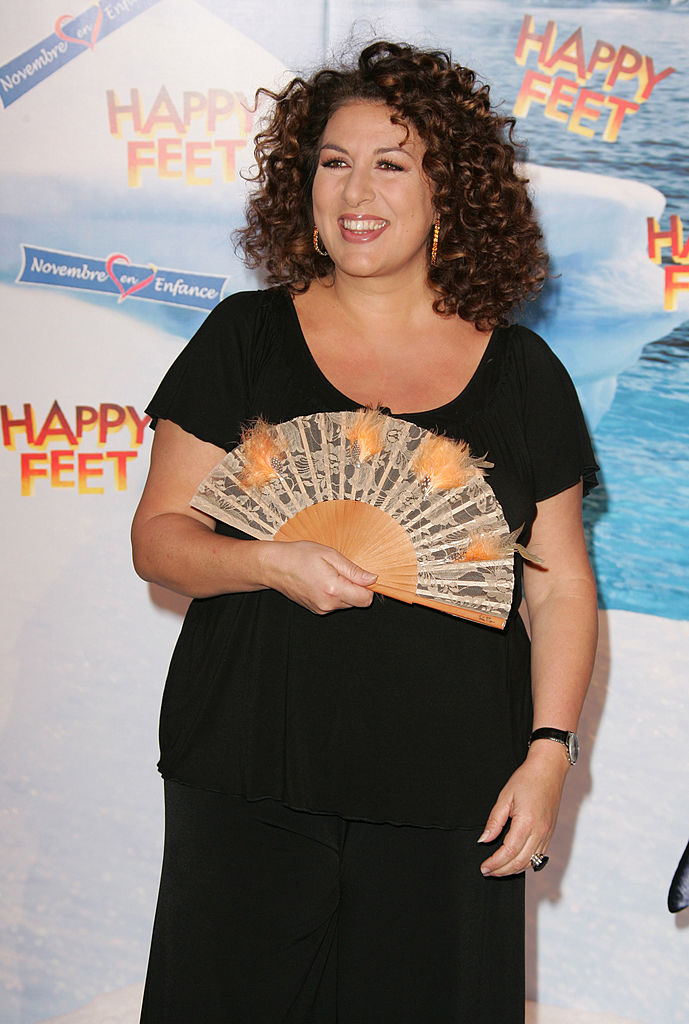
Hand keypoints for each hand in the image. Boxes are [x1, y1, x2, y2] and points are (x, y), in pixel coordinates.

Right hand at [258, 539, 376, 614]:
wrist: (274, 566)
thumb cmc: (298, 556)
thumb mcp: (330, 555)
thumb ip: (353, 570)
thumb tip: (372, 579)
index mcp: (333, 589)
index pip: (366, 599)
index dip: (368, 587)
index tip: (362, 576)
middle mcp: (328, 604)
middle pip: (357, 602)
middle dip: (355, 588)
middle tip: (340, 570)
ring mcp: (321, 609)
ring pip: (346, 603)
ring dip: (344, 591)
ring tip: (328, 574)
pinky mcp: (316, 610)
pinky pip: (334, 604)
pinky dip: (334, 594)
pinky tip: (322, 581)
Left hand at [477, 742, 569, 876]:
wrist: (549, 770)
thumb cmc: (527, 779)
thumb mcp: (505, 797)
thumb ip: (494, 821)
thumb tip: (484, 840)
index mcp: (527, 822)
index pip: (509, 852)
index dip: (495, 863)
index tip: (483, 867)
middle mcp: (540, 832)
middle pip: (520, 862)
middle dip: (502, 870)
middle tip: (487, 871)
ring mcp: (547, 834)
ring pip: (530, 862)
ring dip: (513, 869)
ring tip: (497, 869)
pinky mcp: (549, 833)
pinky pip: (538, 856)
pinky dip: (525, 863)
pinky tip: (513, 861)